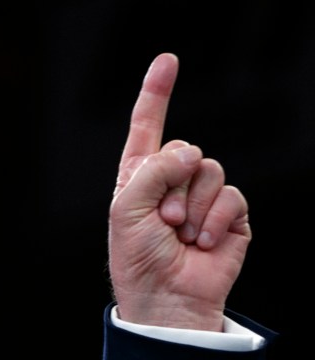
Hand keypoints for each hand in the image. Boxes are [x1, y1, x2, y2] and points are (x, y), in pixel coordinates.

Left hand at [108, 53, 250, 330]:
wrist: (165, 299)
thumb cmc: (137, 258)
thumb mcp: (127, 209)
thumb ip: (153, 171)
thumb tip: (192, 152)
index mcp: (140, 177)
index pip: (148, 127)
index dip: (157, 93)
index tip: (167, 60)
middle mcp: (172, 182)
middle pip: (184, 150)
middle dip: (172, 185)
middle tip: (162, 222)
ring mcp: (203, 199)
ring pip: (210, 170)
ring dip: (193, 206)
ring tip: (180, 234)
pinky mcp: (230, 216)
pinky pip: (232, 196)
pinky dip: (215, 220)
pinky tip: (203, 243)